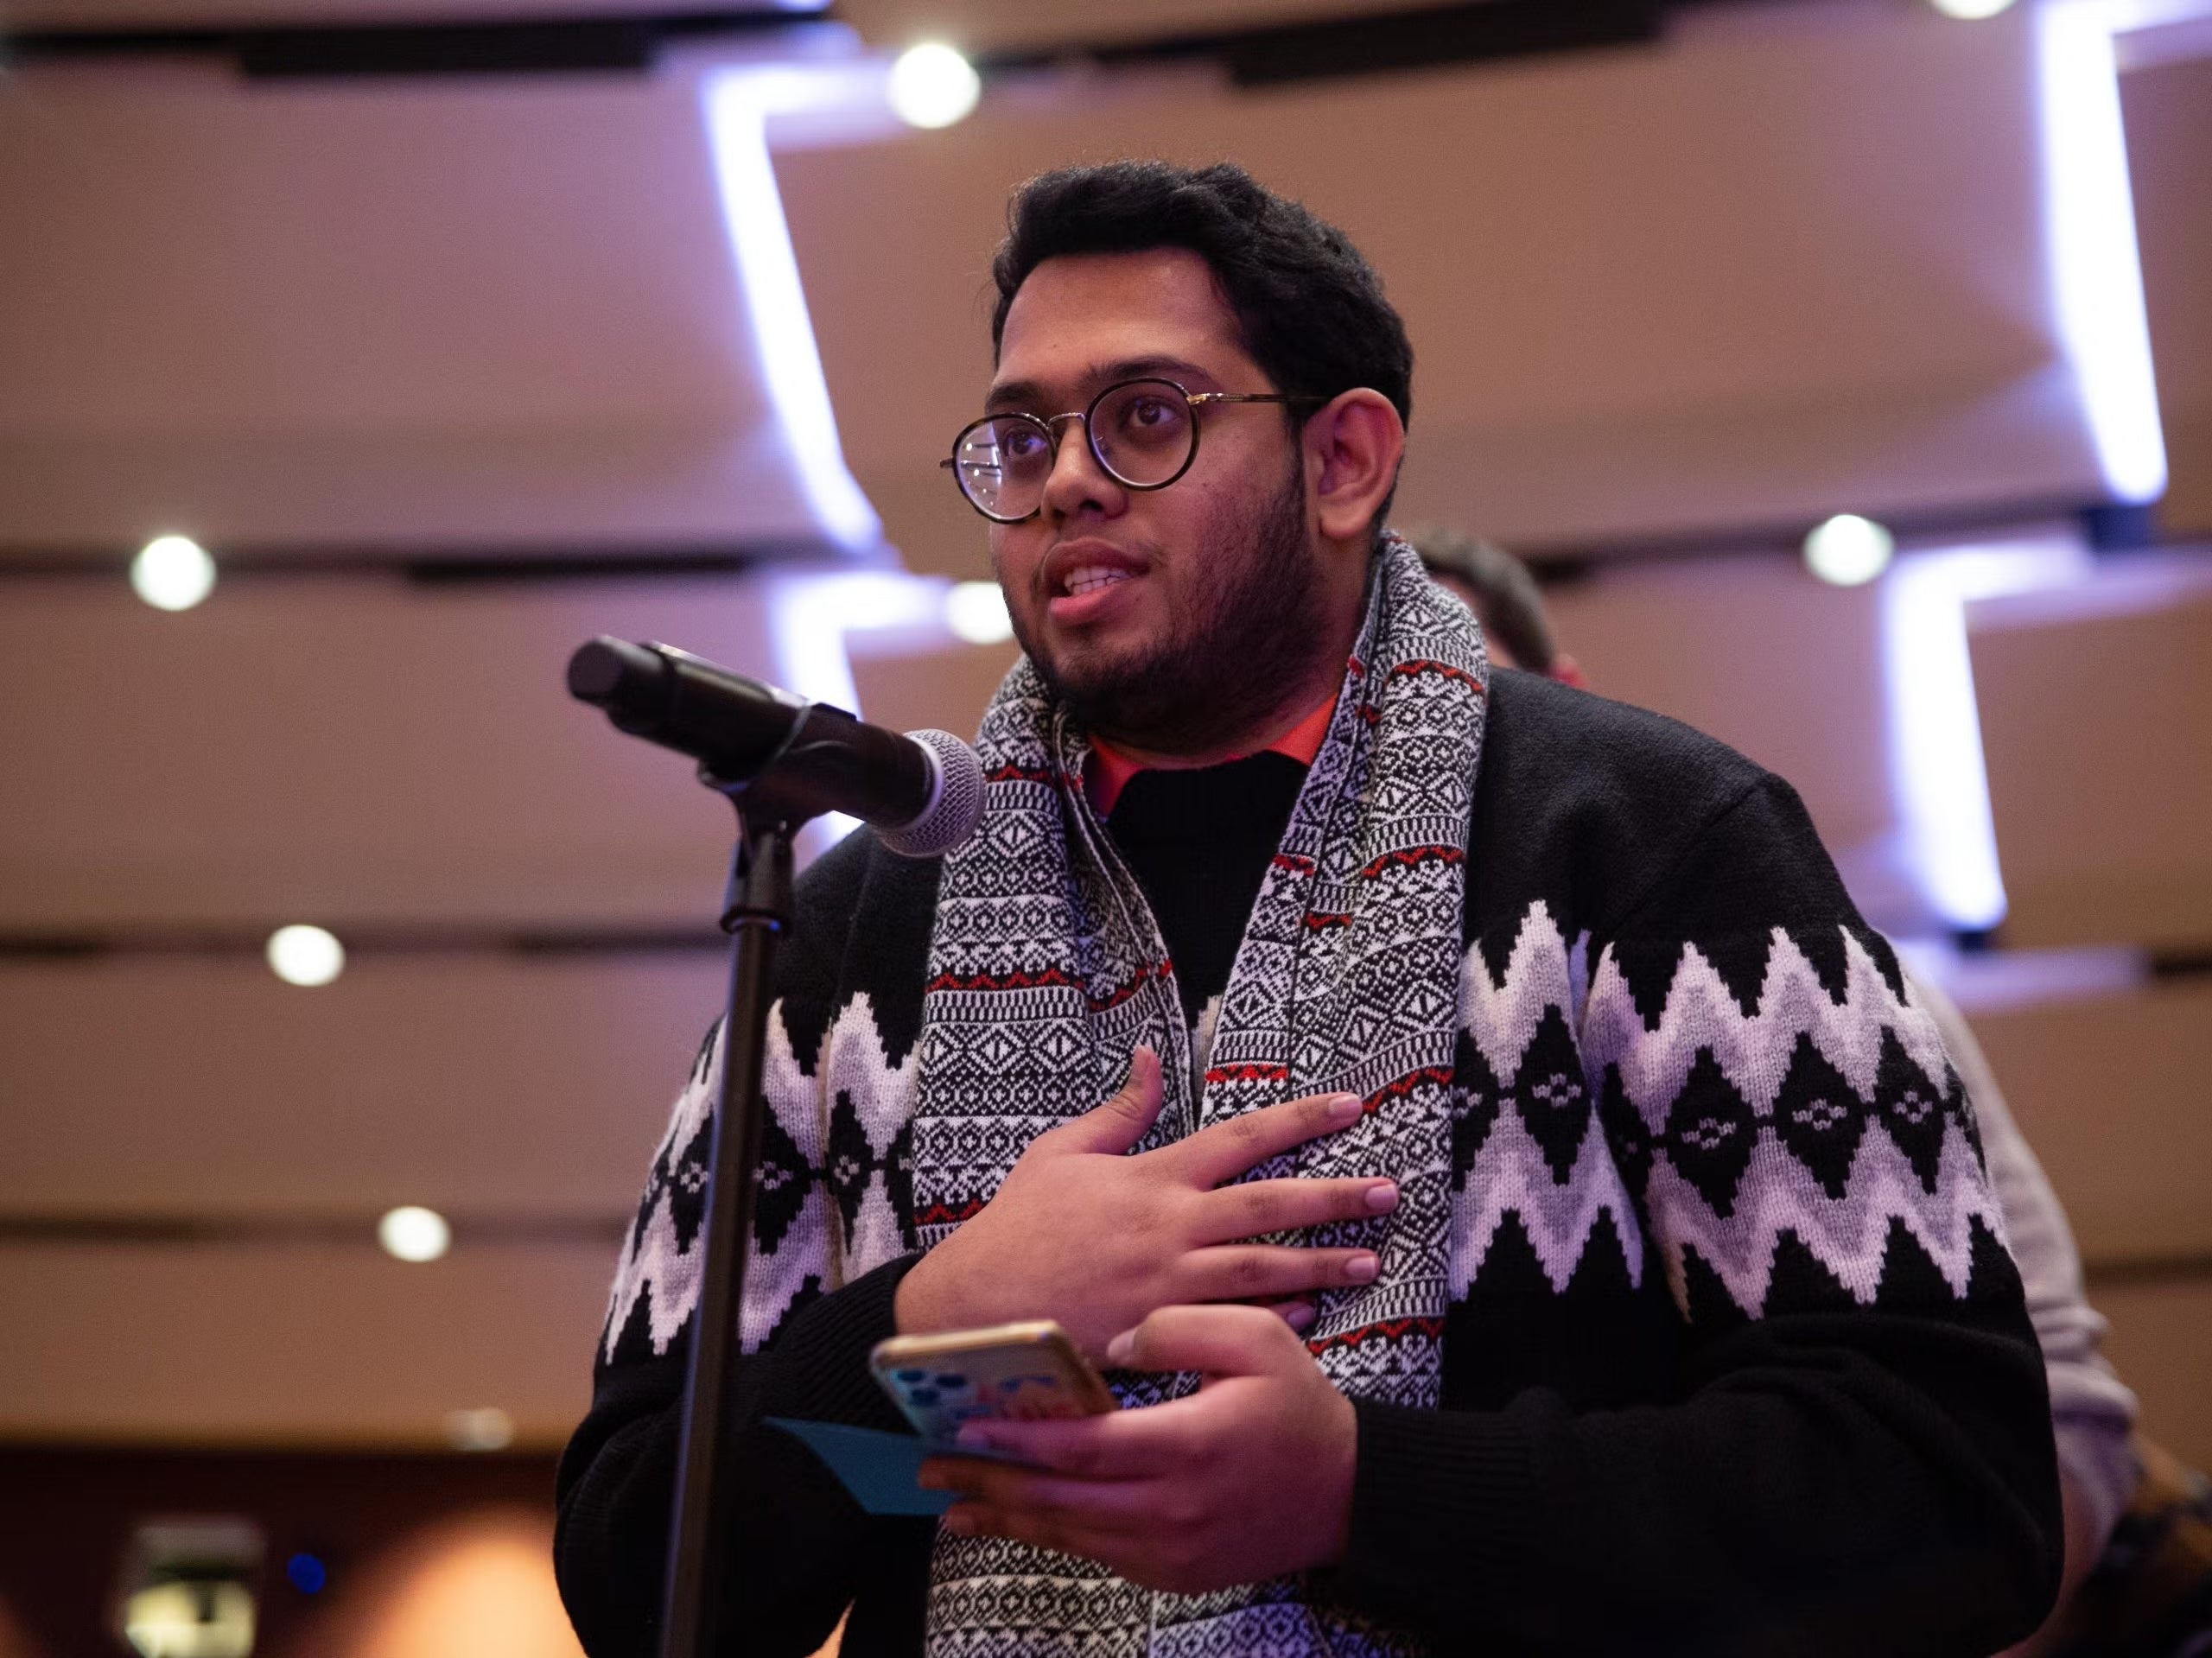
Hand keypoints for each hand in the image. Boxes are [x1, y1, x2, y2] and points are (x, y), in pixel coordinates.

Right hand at [893, 1048, 1395, 1360]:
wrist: (979, 1305)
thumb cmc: (1018, 1226)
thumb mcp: (1062, 1152)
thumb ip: (1119, 1111)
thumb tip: (1151, 1057)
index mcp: (1154, 1176)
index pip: (1243, 1136)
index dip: (1301, 1118)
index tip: (1352, 1105)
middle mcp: (1171, 1225)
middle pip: (1269, 1205)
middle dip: (1334, 1198)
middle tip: (1388, 1193)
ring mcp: (1170, 1283)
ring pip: (1262, 1269)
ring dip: (1321, 1264)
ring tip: (1371, 1261)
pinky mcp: (1162, 1331)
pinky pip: (1231, 1322)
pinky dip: (1274, 1317)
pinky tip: (1312, 1314)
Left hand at [918, 1305, 1357, 1593]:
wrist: (1347, 1493)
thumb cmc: (1297, 1405)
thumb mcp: (1256, 1338)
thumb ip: (1178, 1328)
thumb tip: (1107, 1347)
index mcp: (1186, 1447)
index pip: (1082, 1446)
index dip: (1020, 1437)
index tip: (968, 1421)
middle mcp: (1170, 1510)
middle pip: (1057, 1502)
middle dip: (989, 1482)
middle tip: (931, 1465)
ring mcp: (1169, 1551)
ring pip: (1068, 1536)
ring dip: (1005, 1517)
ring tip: (952, 1500)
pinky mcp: (1172, 1573)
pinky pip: (1095, 1554)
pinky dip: (1048, 1537)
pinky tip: (1013, 1521)